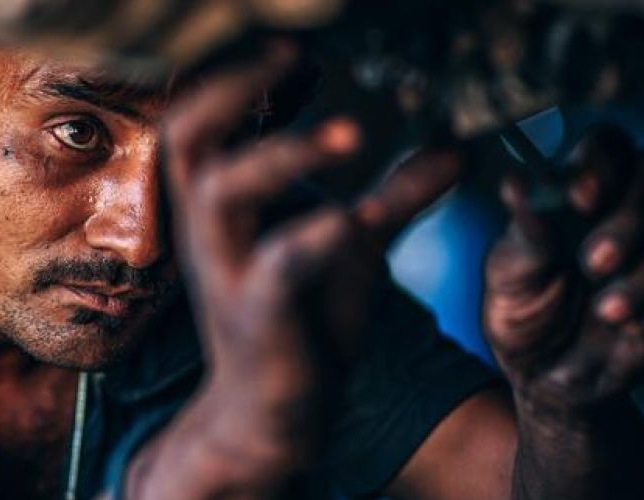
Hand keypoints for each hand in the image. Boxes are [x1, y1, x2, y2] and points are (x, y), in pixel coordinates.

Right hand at [149, 42, 466, 486]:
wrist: (271, 412)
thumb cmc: (300, 316)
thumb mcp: (352, 243)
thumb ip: (395, 193)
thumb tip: (457, 144)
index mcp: (222, 197)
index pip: (203, 111)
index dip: (241, 70)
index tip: (300, 47)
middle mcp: (209, 225)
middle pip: (187, 132)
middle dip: (233, 86)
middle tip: (292, 54)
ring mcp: (227, 268)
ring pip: (221, 191)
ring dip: (284, 151)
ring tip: (353, 131)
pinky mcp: (255, 315)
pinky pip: (274, 266)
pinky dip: (312, 236)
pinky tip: (352, 217)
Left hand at [483, 125, 643, 417]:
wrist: (542, 377)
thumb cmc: (523, 310)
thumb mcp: (508, 273)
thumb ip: (523, 232)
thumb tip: (517, 185)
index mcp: (585, 191)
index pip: (608, 145)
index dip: (601, 163)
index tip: (579, 199)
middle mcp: (633, 210)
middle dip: (632, 212)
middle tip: (592, 261)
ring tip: (603, 310)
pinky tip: (628, 331)